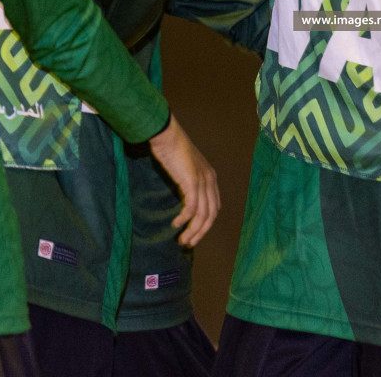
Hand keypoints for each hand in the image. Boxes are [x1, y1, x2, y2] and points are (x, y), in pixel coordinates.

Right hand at [147, 115, 219, 246]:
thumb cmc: (172, 151)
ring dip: (192, 230)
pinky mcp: (192, 181)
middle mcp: (210, 181)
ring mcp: (203, 181)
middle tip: (188, 243)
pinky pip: (191, 207)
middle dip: (200, 232)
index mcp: (211, 178)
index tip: (194, 235)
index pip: (214, 208)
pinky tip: (175, 223)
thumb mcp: (185, 170)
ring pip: (202, 214)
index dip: (205, 225)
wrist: (167, 136)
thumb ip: (188, 184)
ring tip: (182, 240)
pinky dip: (184, 219)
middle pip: (211, 215)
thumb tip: (184, 200)